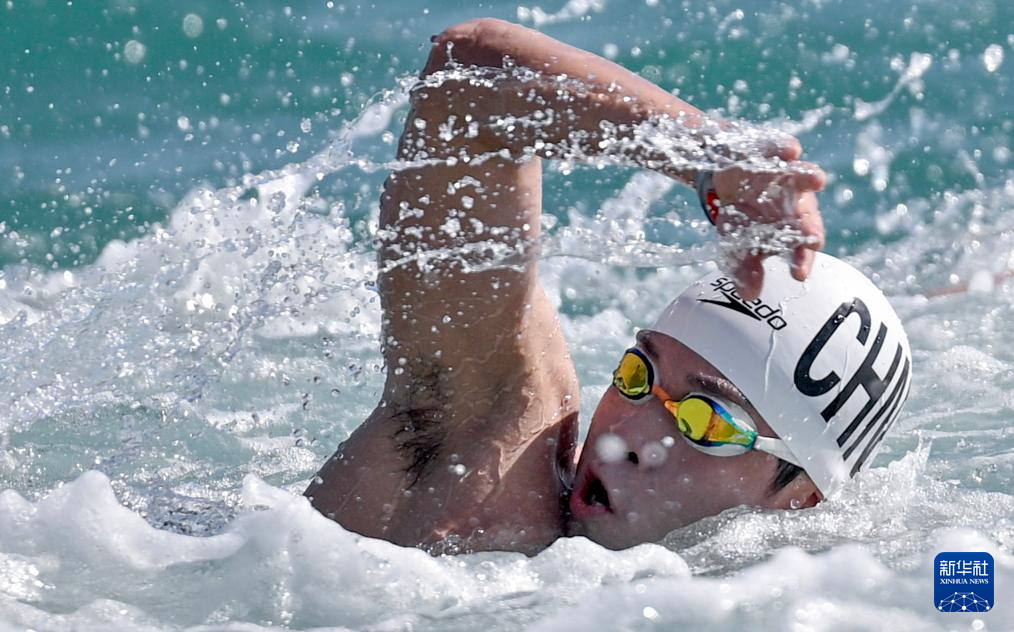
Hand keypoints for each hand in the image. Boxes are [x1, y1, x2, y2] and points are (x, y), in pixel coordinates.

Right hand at [710, 139, 825, 299]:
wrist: (722, 172)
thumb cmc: (739, 213)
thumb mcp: (736, 243)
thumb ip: (745, 268)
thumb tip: (751, 295)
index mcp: (790, 228)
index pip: (801, 247)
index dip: (800, 260)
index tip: (797, 275)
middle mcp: (794, 202)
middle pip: (807, 215)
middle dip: (808, 226)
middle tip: (812, 238)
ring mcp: (786, 175)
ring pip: (801, 177)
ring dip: (808, 177)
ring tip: (817, 179)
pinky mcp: (771, 151)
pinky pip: (777, 149)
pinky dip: (783, 148)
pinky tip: (792, 150)